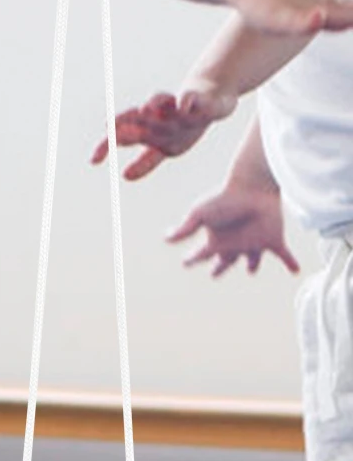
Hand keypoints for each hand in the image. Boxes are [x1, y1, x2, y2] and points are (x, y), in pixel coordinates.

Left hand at [89, 83, 236, 179]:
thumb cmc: (179, 124)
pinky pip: (191, 99)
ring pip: (162, 102)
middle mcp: (157, 115)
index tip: (92, 162)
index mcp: (146, 129)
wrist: (207, 96)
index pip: (121, 137)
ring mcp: (176, 106)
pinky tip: (184, 107)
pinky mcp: (196, 99)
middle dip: (124, 121)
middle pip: (137, 117)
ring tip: (145, 109)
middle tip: (108, 126)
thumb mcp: (164, 147)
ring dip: (153, 104)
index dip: (107, 147)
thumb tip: (125, 176)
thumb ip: (146, 162)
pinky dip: (187, 102)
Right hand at [166, 184, 297, 276]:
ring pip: (253, 259)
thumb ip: (185, 228)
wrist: (254, 186)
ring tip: (251, 270)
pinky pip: (283, 255)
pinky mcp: (272, 239)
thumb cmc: (225, 199)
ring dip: (252, 265)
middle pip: (226, 260)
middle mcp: (234, 243)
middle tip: (214, 274)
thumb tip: (164, 239)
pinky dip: (290, 263)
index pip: (201, 255)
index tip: (185, 263)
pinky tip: (295, 271)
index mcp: (216, 240)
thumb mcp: (200, 214)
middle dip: (220, 268)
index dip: (192, 261)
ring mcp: (254, 242)